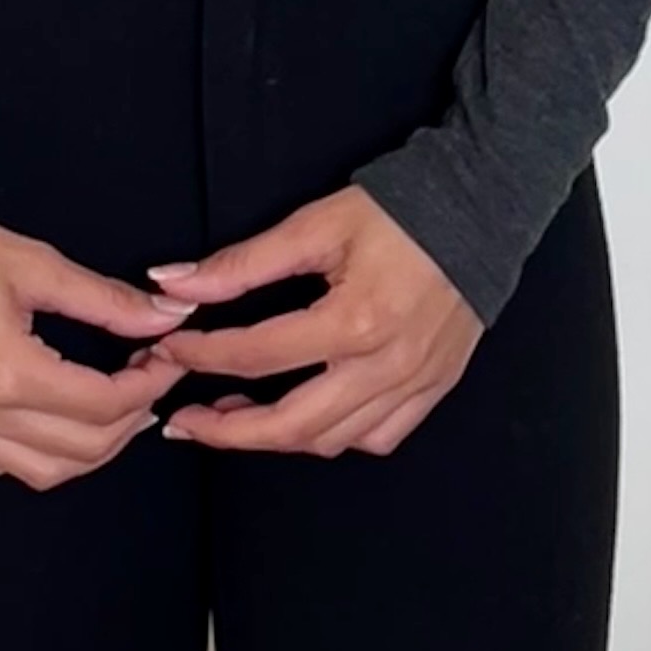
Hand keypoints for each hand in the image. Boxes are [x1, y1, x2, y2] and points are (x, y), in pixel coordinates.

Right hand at [0, 222, 185, 491]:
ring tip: (118, 408)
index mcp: (10, 374)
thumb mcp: (36, 266)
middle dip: (132, 416)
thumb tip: (166, 316)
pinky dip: (51, 456)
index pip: (105, 404)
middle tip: (149, 378)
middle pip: (86, 448)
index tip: (167, 356)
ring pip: (49, 472)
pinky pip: (9, 467)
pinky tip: (66, 421)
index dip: (150, 384)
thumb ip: (106, 299)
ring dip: (95, 448)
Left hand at [138, 188, 480, 459]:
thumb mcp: (315, 224)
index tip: (169, 350)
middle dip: (225, 430)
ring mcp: (415, 384)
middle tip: (181, 420)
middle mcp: (385, 366)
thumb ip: (242, 263)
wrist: (481, 210)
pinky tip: (307, 415)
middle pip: (290, 425)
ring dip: (274, 437)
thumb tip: (173, 281)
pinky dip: (335, 436)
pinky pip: (377, 437)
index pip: (257, 356)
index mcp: (353, 321)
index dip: (202, 357)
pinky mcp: (434, 389)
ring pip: (331, 440)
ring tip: (233, 415)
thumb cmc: (399, 211)